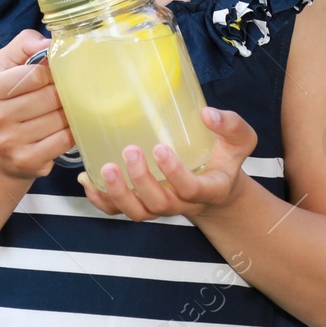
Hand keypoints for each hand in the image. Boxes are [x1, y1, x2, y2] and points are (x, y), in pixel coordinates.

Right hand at [0, 29, 74, 181]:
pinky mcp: (27, 161)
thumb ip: (23, 45)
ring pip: (60, 118)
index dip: (52, 73)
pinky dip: (71, 131)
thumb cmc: (5, 104)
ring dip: (69, 112)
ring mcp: (9, 143)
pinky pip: (64, 139)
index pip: (35, 74)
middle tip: (64, 94)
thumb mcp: (5, 68)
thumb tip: (49, 42)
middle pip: (50, 96)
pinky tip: (64, 128)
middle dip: (63, 93)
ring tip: (63, 111)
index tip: (54, 76)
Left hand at [77, 107, 257, 220]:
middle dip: (141, 181)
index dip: (174, 173)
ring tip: (105, 167)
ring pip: (137, 212)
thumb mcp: (239, 141)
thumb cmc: (224, 160)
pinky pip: (118, 212)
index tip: (160, 148)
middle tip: (130, 151)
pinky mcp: (143, 205)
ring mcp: (160, 207)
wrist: (216, 187)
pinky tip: (86, 180)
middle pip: (158, 203)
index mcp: (208, 189)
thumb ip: (231, 125)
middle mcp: (182, 204)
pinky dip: (100, 200)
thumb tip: (207, 114)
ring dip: (118, 194)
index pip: (190, 190)